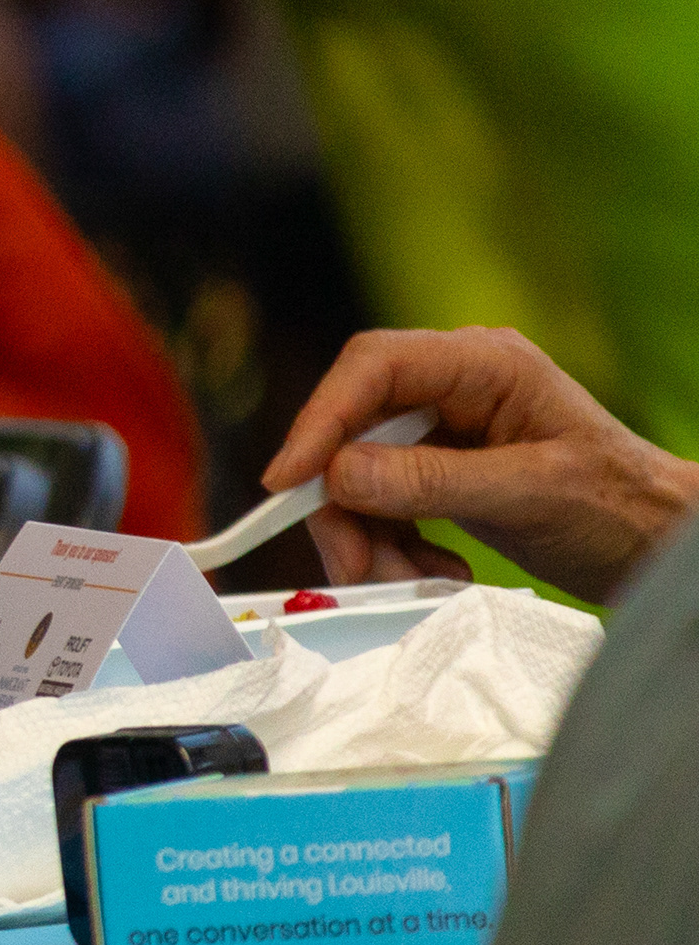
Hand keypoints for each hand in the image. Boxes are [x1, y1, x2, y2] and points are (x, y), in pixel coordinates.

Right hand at [257, 326, 698, 601]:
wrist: (655, 544)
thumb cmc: (619, 507)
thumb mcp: (529, 494)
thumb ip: (432, 481)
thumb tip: (340, 475)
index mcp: (486, 364)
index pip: (374, 368)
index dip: (321, 419)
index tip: (288, 482)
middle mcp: (456, 387)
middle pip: (354, 429)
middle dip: (344, 503)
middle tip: (355, 564)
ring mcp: (444, 430)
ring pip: (358, 476)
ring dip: (367, 537)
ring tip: (411, 580)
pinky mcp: (437, 471)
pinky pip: (380, 504)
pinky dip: (390, 546)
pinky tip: (434, 572)